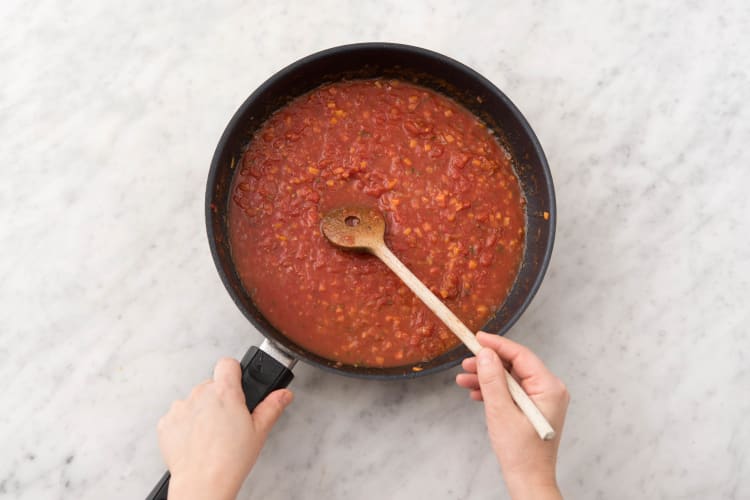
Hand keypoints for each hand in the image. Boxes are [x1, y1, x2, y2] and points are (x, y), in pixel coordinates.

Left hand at [158, 358, 292, 499]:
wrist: (202, 483)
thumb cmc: (229, 460)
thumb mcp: (259, 432)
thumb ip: (272, 406)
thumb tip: (283, 394)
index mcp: (225, 392)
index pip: (228, 363)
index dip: (234, 372)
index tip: (237, 384)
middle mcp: (201, 394)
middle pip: (211, 384)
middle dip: (220, 398)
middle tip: (228, 420)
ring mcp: (181, 407)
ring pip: (194, 400)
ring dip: (202, 411)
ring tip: (212, 434)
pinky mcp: (166, 422)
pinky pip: (178, 415)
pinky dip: (186, 424)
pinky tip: (197, 440)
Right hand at [456, 332, 568, 499]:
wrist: (528, 481)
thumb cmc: (521, 453)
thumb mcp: (501, 412)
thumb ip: (492, 380)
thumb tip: (485, 353)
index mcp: (549, 387)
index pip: (521, 355)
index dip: (497, 345)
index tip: (477, 338)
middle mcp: (550, 390)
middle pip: (515, 365)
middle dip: (488, 364)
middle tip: (466, 364)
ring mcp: (542, 399)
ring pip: (510, 378)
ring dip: (487, 378)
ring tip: (464, 380)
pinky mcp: (533, 408)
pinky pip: (512, 391)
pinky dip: (493, 391)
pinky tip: (476, 394)